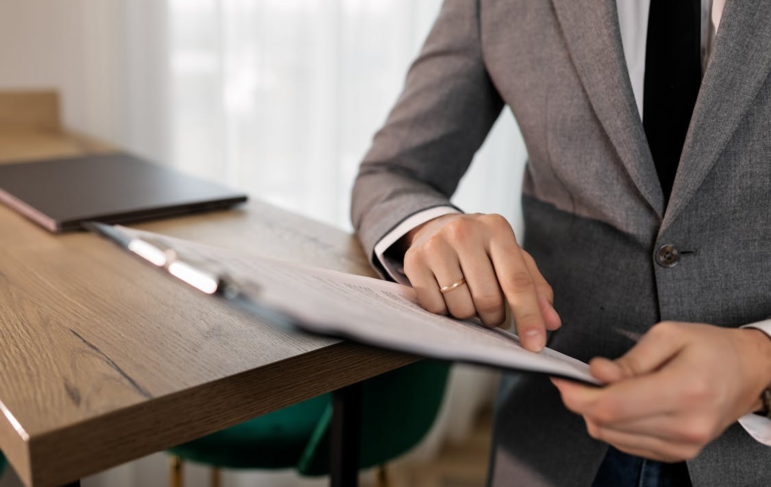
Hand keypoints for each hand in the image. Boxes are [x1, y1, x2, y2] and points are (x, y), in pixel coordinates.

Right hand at [400, 213, 560, 350]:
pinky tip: (445, 293)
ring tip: (466, 297)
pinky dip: (444, 310)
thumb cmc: (482, 249)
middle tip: (491, 313)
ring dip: (468, 315)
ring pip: (461, 307)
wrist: (437, 228)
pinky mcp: (414, 260)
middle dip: (494, 317)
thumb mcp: (512, 259)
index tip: (535, 346)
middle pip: (488, 299)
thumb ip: (535, 288)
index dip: (528, 317)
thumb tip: (552, 322)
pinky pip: (435, 307)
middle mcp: (465, 232)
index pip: (517, 281)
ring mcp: (436, 244)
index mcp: (497, 229)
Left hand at [552, 322, 770, 461]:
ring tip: (608, 387)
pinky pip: (626, 443)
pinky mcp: (677, 454)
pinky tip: (624, 403)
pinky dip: (614, 424)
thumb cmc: (711, 348)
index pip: (613, 406)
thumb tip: (596, 373)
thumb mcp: (668, 335)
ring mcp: (683, 445)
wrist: (746, 372)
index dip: (578, 395)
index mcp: (684, 390)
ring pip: (612, 437)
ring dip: (597, 413)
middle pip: (607, 424)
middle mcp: (686, 425)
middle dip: (583, 401)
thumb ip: (629, 359)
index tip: (562, 380)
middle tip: (579, 379)